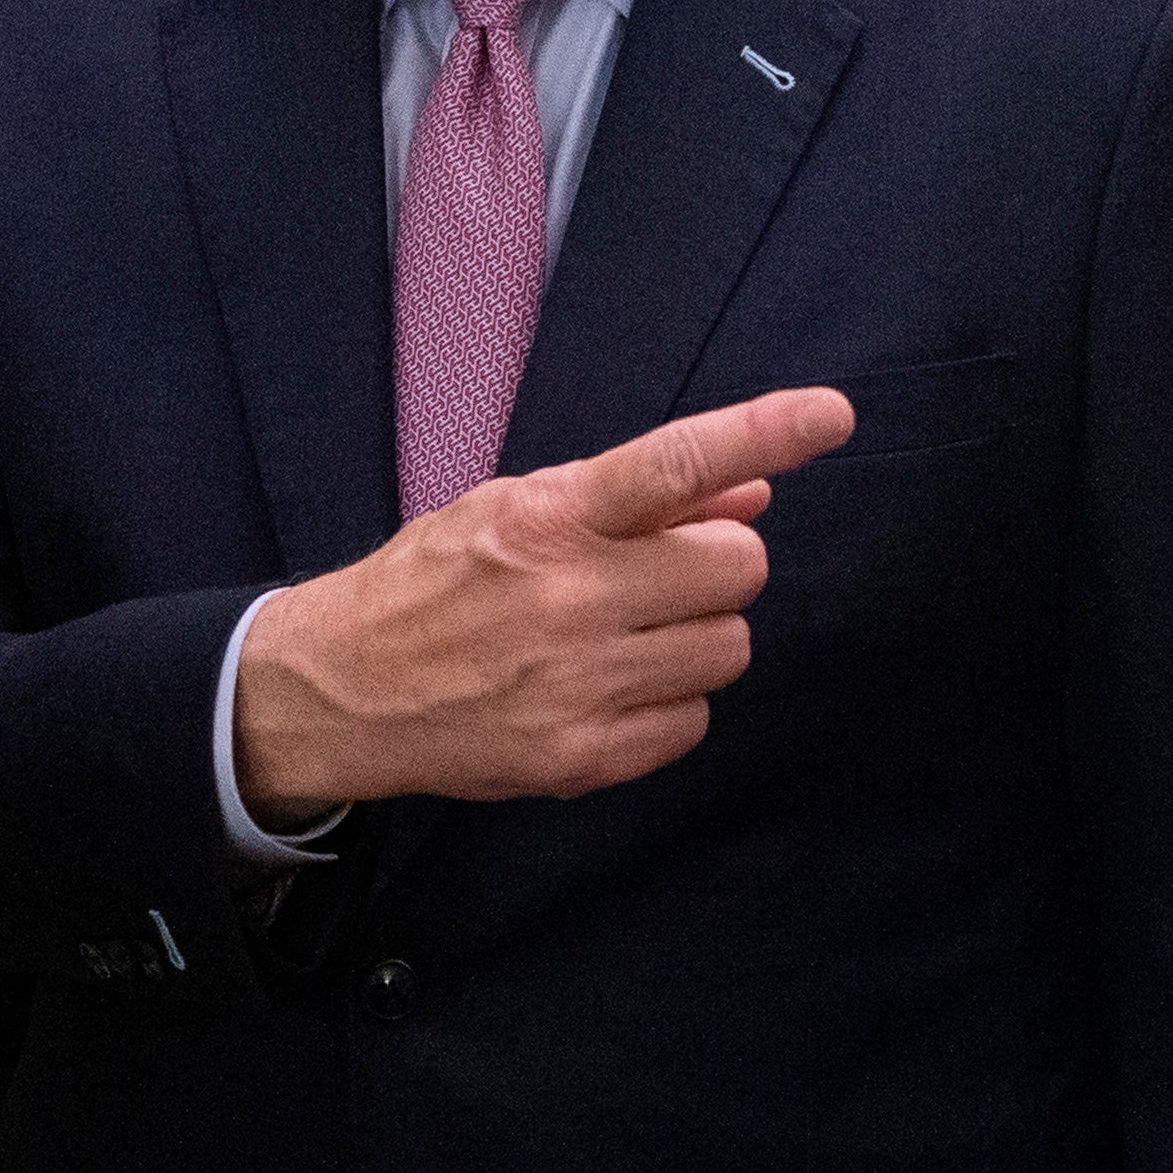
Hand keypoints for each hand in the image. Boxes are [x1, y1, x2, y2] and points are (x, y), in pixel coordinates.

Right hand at [232, 386, 855, 814]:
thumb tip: (751, 496)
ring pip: (728, 648)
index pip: (675, 464)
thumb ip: (637, 503)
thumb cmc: (435, 584)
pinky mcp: (581, 758)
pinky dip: (669, 702)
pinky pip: (693, 721)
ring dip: (698, 636)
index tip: (831, 413)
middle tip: (660, 578)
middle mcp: (568, 598)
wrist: (342, 688)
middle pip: (733, 570)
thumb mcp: (516, 508)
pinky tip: (611, 688)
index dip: (763, 435)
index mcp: (548, 519)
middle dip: (713, 569)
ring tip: (630, 634)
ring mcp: (577, 684)